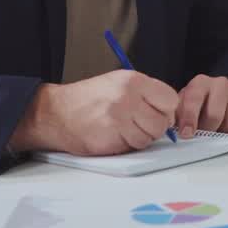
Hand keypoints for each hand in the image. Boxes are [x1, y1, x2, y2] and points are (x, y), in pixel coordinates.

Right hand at [9, 70, 179, 154]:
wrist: (56, 112)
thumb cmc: (90, 99)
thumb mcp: (120, 83)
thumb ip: (146, 94)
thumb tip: (172, 112)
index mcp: (134, 80)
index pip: (171, 100)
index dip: (166, 110)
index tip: (157, 113)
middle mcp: (128, 97)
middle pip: (162, 122)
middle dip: (154, 127)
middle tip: (139, 125)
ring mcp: (119, 118)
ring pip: (149, 137)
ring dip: (140, 138)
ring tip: (124, 130)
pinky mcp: (110, 137)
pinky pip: (132, 147)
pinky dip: (126, 145)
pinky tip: (114, 136)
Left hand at [175, 74, 227, 135]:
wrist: (219, 94)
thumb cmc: (198, 105)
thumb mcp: (182, 107)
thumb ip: (176, 117)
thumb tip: (170, 132)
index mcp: (199, 83)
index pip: (194, 100)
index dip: (190, 119)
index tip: (187, 134)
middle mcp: (220, 82)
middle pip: (216, 115)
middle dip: (209, 129)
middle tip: (205, 131)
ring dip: (225, 129)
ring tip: (219, 125)